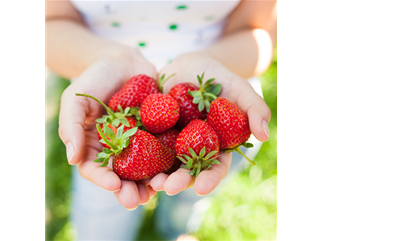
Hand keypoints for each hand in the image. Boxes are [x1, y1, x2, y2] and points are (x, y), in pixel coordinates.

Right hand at [58, 47, 159, 209]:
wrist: (123, 60)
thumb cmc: (93, 78)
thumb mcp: (75, 99)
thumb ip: (71, 126)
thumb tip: (72, 159)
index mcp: (93, 147)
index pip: (94, 170)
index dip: (103, 179)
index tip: (113, 184)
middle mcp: (116, 151)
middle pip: (121, 177)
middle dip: (128, 191)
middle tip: (135, 201)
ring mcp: (139, 145)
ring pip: (144, 170)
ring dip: (150, 184)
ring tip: (158, 190)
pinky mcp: (159, 135)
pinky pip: (165, 153)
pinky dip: (170, 164)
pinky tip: (176, 171)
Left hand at [149, 53, 270, 195]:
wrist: (187, 65)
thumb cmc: (219, 78)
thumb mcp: (239, 89)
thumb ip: (255, 108)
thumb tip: (266, 135)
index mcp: (216, 147)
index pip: (215, 168)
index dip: (210, 178)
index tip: (201, 187)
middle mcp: (193, 151)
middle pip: (187, 171)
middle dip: (179, 182)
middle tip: (168, 188)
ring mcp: (171, 145)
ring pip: (164, 166)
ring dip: (156, 177)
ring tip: (150, 182)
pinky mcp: (150, 136)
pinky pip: (142, 149)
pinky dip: (136, 158)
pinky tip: (127, 165)